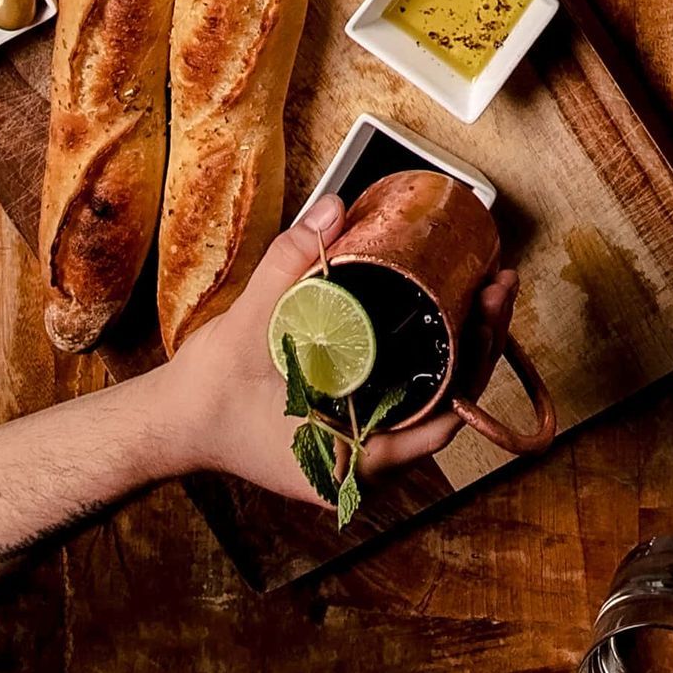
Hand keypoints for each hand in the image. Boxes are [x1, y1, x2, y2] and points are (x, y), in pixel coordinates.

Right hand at [159, 196, 520, 503]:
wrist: (174, 421)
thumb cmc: (209, 396)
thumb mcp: (249, 326)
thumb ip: (289, 268)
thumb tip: (334, 211)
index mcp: (352, 462)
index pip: (442, 420)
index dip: (473, 362)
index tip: (488, 310)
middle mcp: (365, 460)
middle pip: (447, 402)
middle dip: (478, 341)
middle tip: (498, 282)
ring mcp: (360, 441)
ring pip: (431, 395)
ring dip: (459, 344)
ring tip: (484, 287)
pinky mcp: (350, 419)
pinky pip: (406, 388)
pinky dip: (428, 350)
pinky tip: (442, 309)